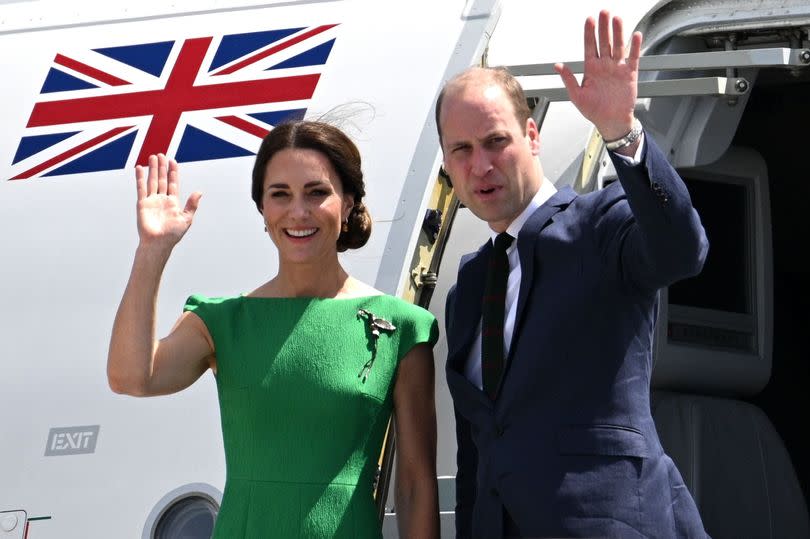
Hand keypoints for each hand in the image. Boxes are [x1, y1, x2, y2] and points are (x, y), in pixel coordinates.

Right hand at [135, 154, 201, 248]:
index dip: (173, 172)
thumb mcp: (186, 218)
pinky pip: (141, 188)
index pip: (173, 183)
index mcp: (173, 202)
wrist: (158, 243)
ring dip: (152, 169)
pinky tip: (140, 168)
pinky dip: (140, 178)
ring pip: (152, 181)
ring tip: (153, 157)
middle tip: (161, 154)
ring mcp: (151, 200)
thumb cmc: (172, 234)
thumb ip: (192, 205)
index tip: (173, 161)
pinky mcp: (142, 204)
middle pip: (162, 179)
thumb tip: (199, 192)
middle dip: (162, 167)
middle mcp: (162, 199)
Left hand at [554, 10, 641, 140]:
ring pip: (618, 46)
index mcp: (591, 69)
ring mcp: (617, 68)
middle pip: (604, 42)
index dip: (589, 33)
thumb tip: (558, 66)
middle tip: (604, 12)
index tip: (589, 20)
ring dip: (618, 32)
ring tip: (617, 19)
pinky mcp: (629, 74)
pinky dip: (635, 47)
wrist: (611, 122)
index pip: (589, 46)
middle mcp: (604, 66)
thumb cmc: (594, 110)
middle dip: (603, 27)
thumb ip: (569, 79)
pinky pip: (633, 57)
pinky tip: (635, 35)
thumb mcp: (577, 96)